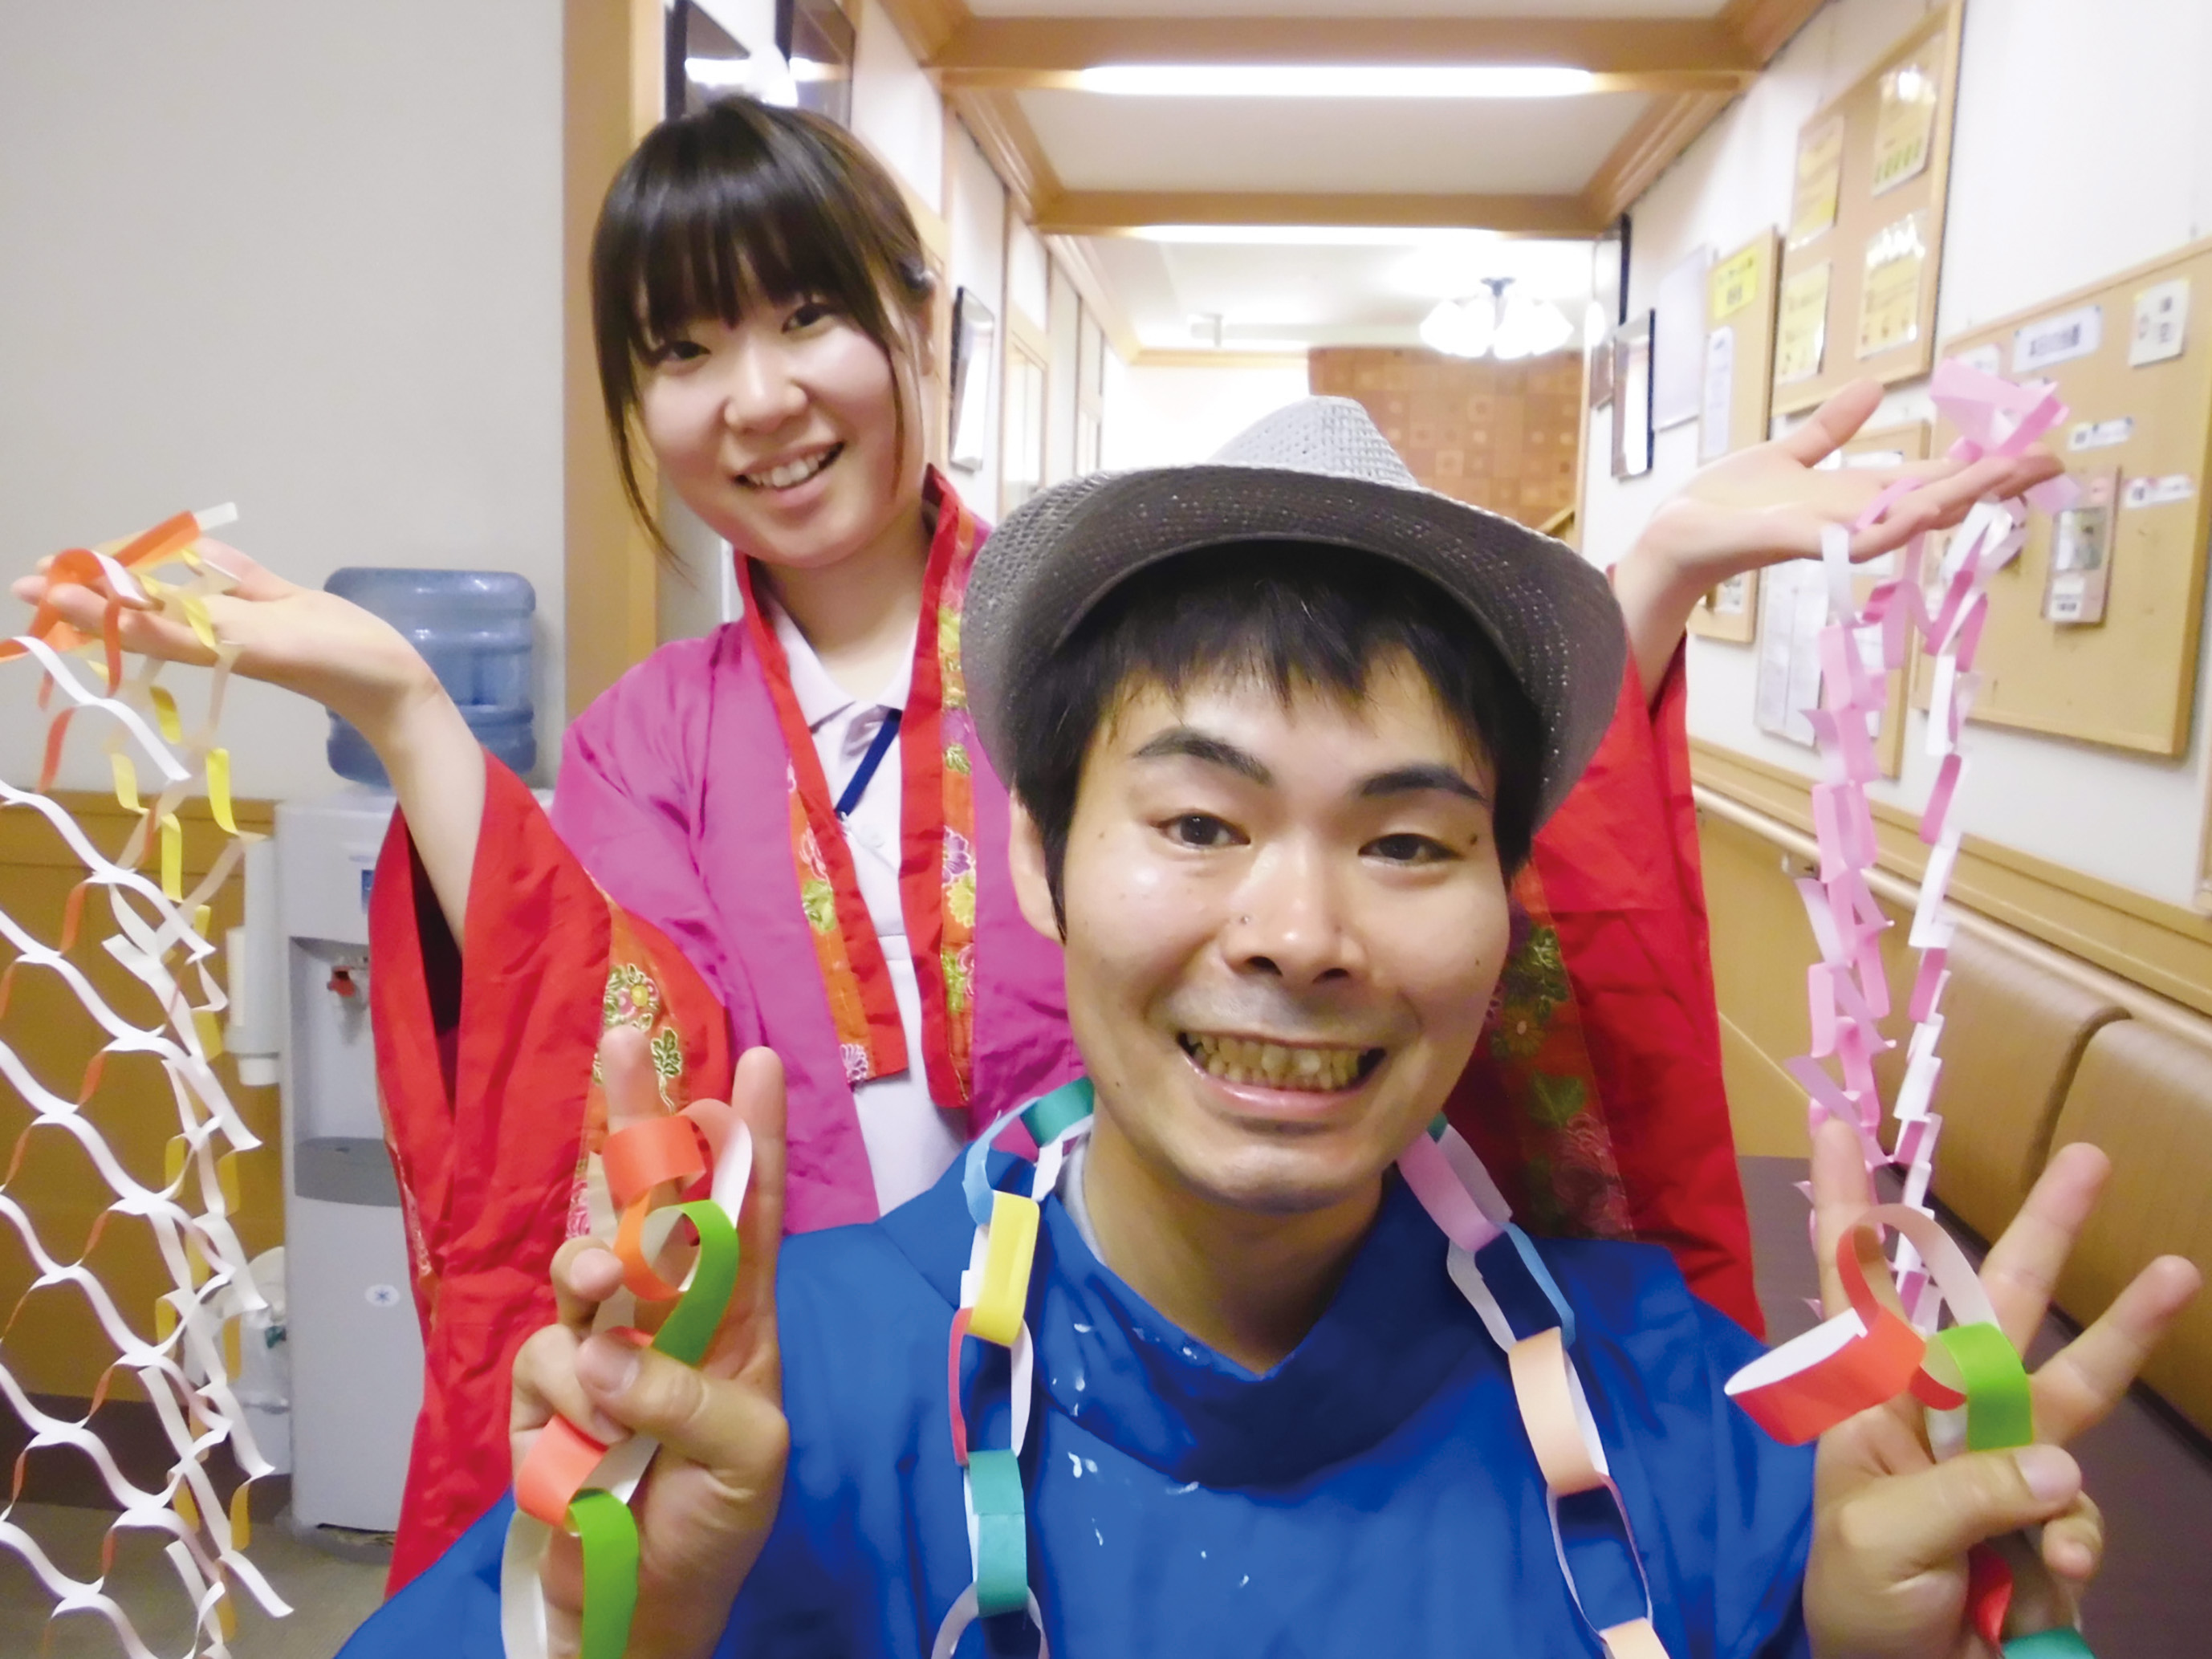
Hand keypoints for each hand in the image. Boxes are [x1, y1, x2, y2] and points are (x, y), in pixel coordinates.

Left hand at [11, 539, 442, 738]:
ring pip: (177, 596)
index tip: (39, 584)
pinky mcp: (278, 608)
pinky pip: (226, 584)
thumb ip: (208, 619)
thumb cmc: (341, 662)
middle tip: (42, 571)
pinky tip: (178, 550)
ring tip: (90, 563)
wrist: (396, 686)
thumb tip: (132, 605)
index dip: (86, 603)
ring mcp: (248, 621)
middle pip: (145, 608)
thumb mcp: (273, 637)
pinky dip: (197, 566)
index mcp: (213, 642)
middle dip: (95, 589)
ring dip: (133, 579)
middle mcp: (220, 633)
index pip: (134, 620)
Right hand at [511, 1028, 790, 1658]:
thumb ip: (691, 1397)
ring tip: (602, 1287)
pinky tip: (585, 1439)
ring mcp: (603, 1345)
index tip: (759, 1064)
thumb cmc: (714, 1524)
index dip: (750, 1140)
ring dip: (593, 1262)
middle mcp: (671, 1313)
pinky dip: (567, 1389)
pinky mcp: (545, 1390)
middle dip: (639, 1117)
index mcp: (741, 1317)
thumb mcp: (746, 1459)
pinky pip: (546, 1353)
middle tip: (627, 1042)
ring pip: (586, 1261)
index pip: (750, 1213)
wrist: (636, 1608)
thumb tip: (604, 1346)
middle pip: (653, 1200)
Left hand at [1633, 379, 2063, 590]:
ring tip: (2004, 477)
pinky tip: (1925, 509)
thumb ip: (1831, 428)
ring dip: (1958, 499)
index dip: (1984, 466)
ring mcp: (1833, 533)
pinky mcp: (1801, 543)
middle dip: (1992, 482)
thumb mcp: (1788, 454)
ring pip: (1910, 519)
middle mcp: (1856, 516)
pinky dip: (1892, 527)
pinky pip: (1857, 541)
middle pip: (1939, 497)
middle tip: (2047, 463)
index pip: (1935, 477)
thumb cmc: (1727, 501)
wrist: (1677, 530)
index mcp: (1857, 493)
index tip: (2034, 451)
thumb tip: (1875, 387)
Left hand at [1801, 1118, 2199, 1656]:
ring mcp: (2005, 1463)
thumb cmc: (1856, 1601)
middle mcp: (1944, 1410)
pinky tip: (2047, 1582)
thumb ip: (1964, 1496)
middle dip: (2041, 1231)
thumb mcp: (1878, 1542)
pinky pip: (2083, 1515)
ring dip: (2124, 1330)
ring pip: (2071, 1385)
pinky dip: (2073, 1549)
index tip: (1828, 1120)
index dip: (1843, 1204)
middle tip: (2089, 1158)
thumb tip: (2062, 1469)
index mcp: (1872, 1397)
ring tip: (2179, 1270)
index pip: (1853, 1283)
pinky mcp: (2051, 1521)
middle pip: (1995, 1306)